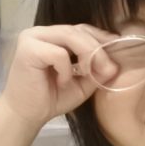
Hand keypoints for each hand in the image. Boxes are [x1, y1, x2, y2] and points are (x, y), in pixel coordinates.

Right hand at [1, 24, 118, 125]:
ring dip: (87, 56)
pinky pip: (58, 53)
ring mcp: (32, 37)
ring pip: (70, 36)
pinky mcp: (28, 49)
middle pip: (78, 31)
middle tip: (109, 68)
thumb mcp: (82, 84)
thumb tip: (116, 64)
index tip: (117, 49)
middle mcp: (41, 32)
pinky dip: (66, 69)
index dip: (100, 37)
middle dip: (98, 49)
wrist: (27, 116)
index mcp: (52, 36)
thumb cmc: (52, 99)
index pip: (81, 29)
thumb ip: (97, 71)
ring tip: (89, 74)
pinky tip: (63, 82)